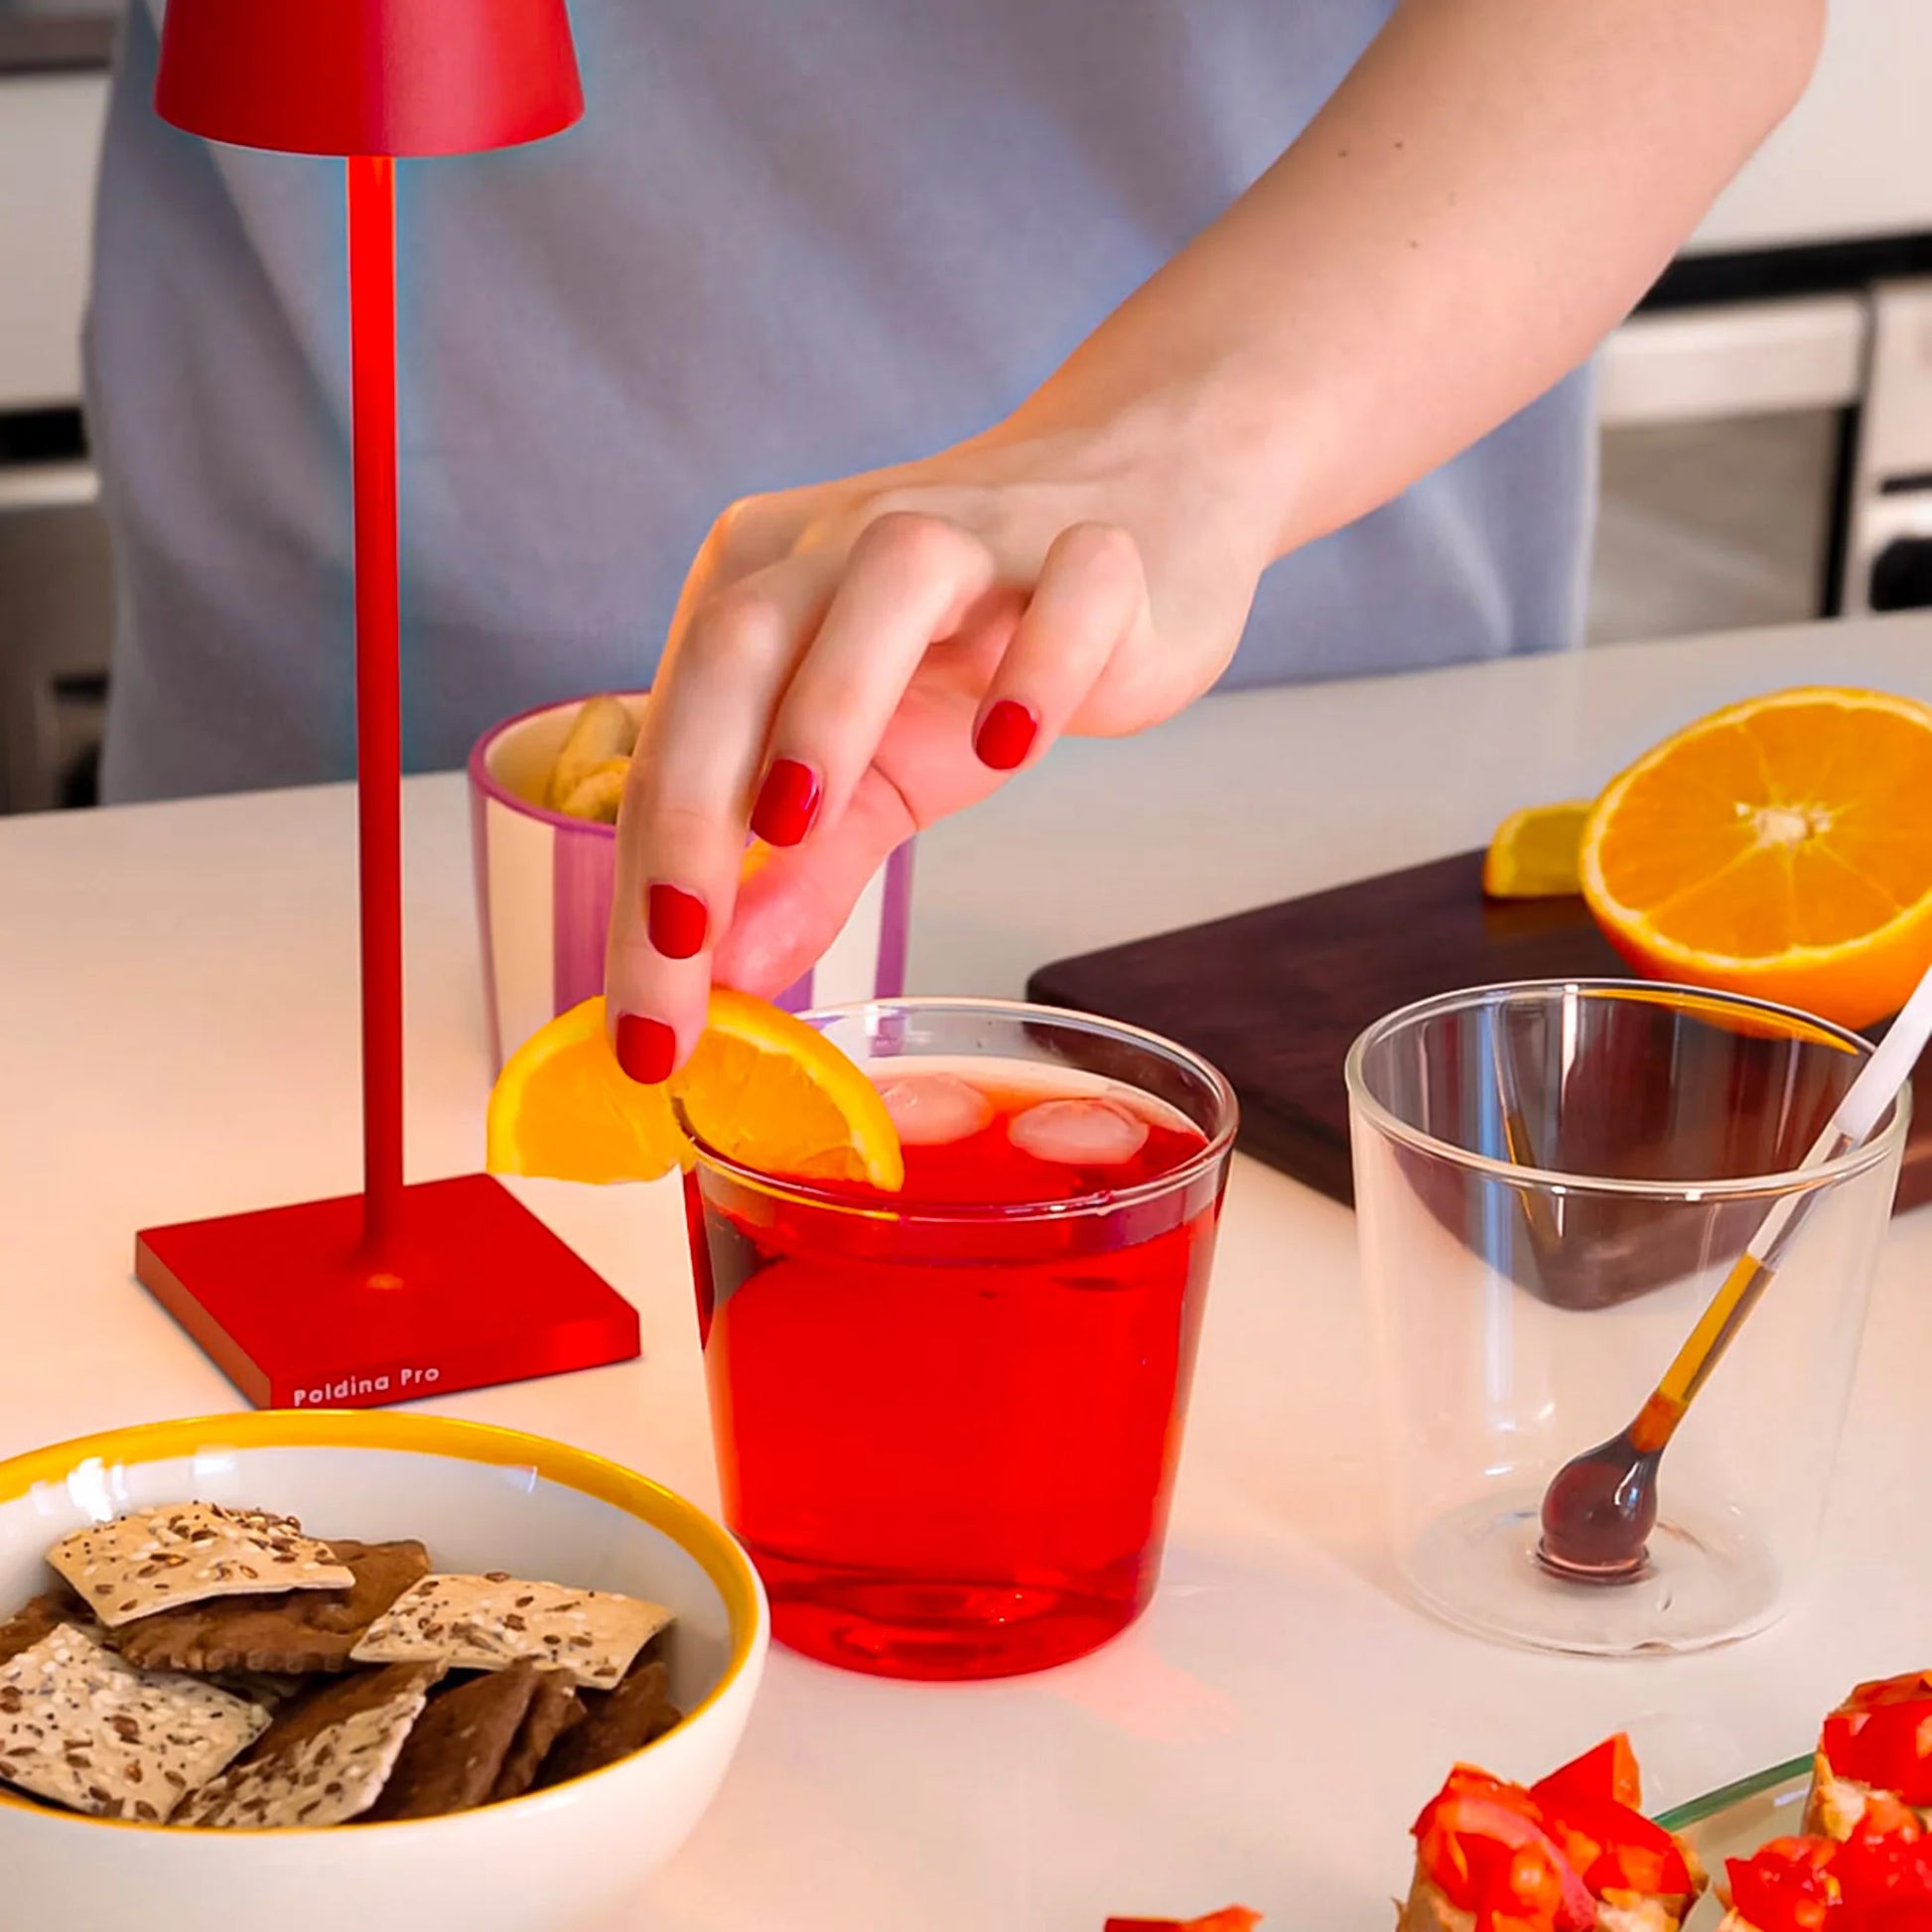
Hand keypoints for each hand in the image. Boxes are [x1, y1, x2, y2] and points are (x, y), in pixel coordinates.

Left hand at [603, 404, 1274, 1079]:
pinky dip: (1032, 663)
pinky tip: (1010, 744)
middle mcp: (840, 544)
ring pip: (882, 586)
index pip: (676, 745)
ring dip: (829, 703)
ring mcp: (972, 535)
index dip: (647, 888)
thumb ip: (805, 869)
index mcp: (759, 590)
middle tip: (680, 952)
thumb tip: (728, 977)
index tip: (648, 1032)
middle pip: (738, 651)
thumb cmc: (979, 642)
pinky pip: (1064, 592)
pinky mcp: (1094, 554)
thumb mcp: (879, 772)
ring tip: (797, 822)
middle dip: (696, 811)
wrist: (1138, 503)